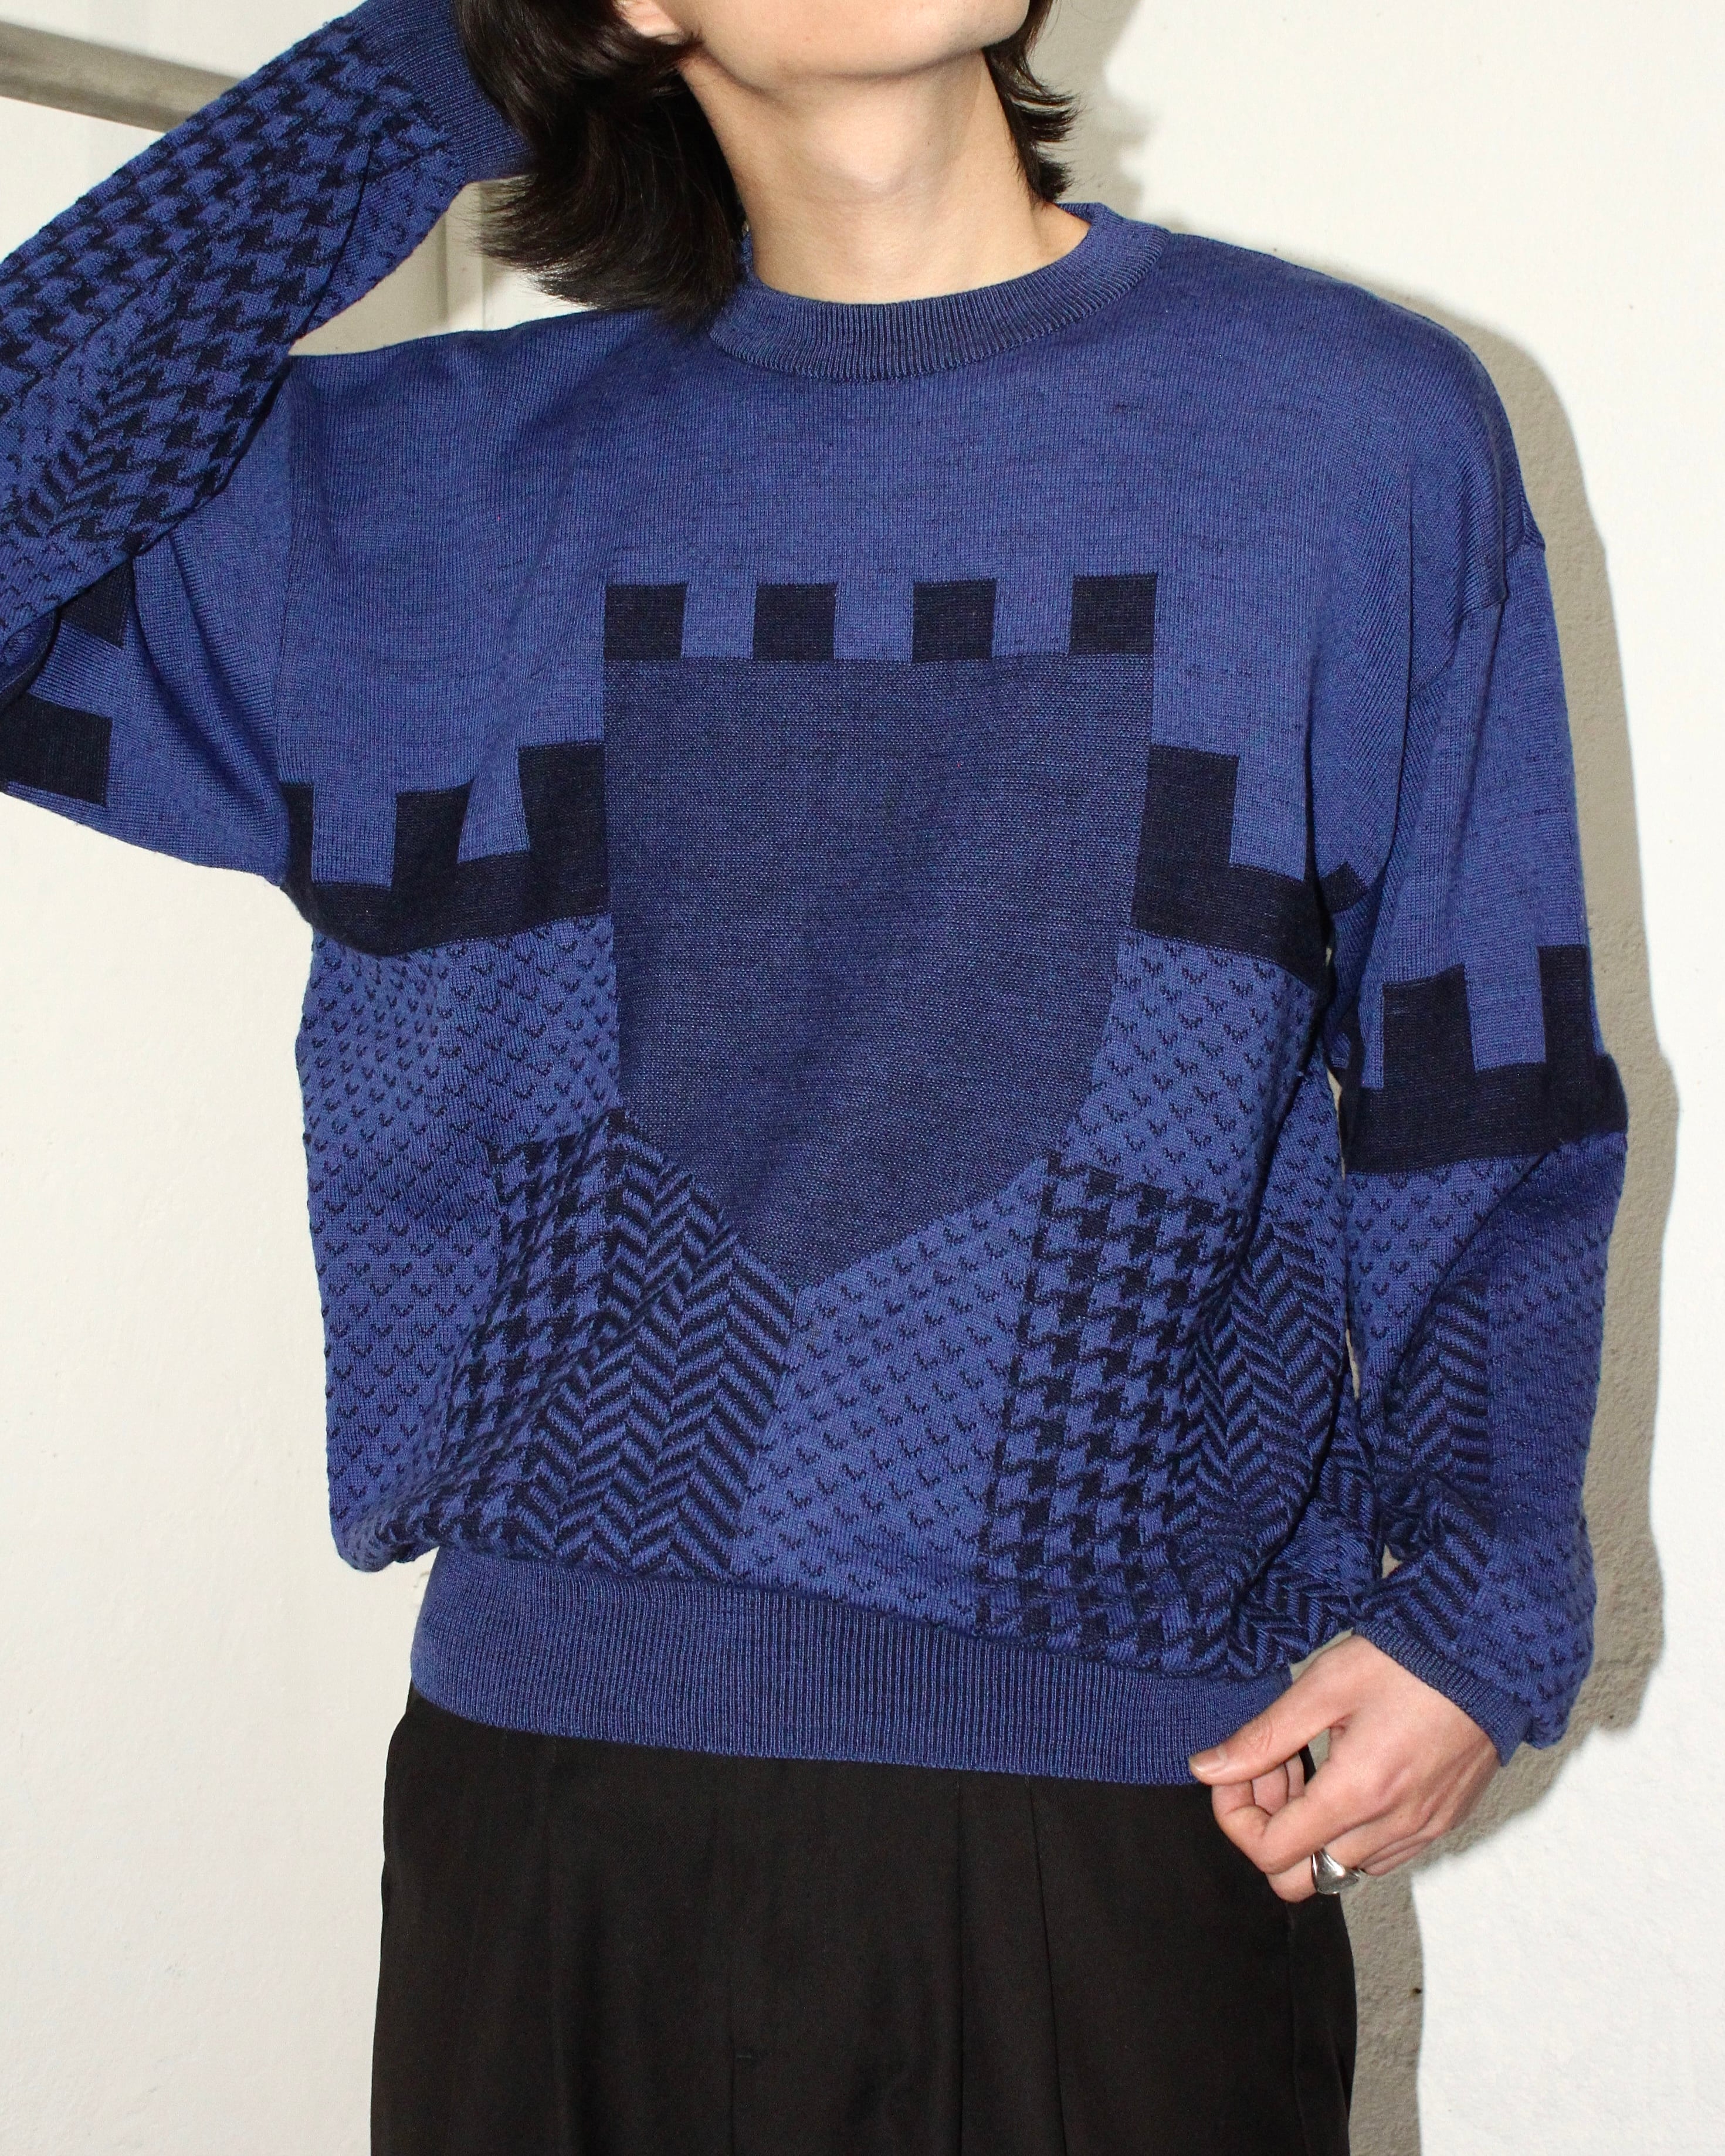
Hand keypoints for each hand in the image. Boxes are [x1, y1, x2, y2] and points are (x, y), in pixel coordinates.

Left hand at [1187, 1636, 1498, 1902]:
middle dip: (1270, 1829)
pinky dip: (1349, 1828)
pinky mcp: (1442, 1824)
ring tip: (1313, 1761)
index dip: (1236, 1816)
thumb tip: (1206, 1769)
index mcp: (1358, 1794)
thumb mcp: (1324, 1685)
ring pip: (1339, 1868)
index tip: (1238, 1769)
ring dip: (1310, 1828)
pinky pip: (1379, 1854)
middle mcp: (1393, 1828)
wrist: (1490, 1654)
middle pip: (1300, 1878)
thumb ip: (1263, 1736)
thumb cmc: (1409, 1660)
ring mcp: (1423, 1832)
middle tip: (1275, 1768)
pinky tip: (1348, 1771)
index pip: (1269, 1854)